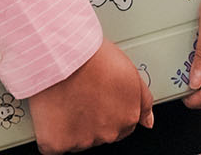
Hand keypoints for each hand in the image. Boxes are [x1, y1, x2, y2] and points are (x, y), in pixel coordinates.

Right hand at [27, 38, 154, 152]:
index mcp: (127, 117)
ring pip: (78, 140)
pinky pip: (53, 145)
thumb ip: (143, 101)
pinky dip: (52, 132)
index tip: (99, 99)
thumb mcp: (130, 73)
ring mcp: (82, 141)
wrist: (66, 55)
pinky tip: (53, 112)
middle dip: (92, 119)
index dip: (109, 110)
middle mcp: (108, 133)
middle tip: (82, 95)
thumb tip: (148, 121)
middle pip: (101, 133)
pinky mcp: (57, 143)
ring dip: (73, 126)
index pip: (123, 126)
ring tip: (68, 99)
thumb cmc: (95, 58)